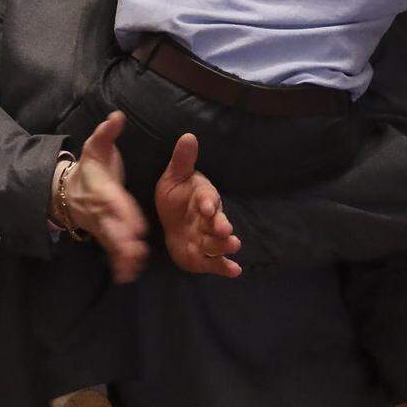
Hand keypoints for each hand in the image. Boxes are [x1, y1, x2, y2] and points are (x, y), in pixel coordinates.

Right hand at [64, 112, 148, 282]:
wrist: (66, 191)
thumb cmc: (89, 168)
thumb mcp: (95, 146)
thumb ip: (107, 132)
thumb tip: (118, 116)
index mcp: (104, 190)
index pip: (114, 202)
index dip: (124, 212)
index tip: (136, 223)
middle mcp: (103, 211)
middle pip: (112, 227)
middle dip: (123, 239)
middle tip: (136, 250)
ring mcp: (103, 226)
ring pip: (112, 243)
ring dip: (122, 256)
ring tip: (133, 268)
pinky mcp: (105, 236)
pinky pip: (111, 251)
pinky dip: (118, 263)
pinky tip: (128, 275)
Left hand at [154, 133, 241, 277]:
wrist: (171, 221)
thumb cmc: (174, 197)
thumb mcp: (174, 177)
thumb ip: (182, 160)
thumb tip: (188, 135)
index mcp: (203, 198)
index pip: (207, 199)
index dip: (207, 203)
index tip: (206, 206)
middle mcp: (209, 220)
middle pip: (217, 223)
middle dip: (221, 226)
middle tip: (225, 230)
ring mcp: (208, 238)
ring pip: (218, 243)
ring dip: (225, 245)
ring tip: (233, 245)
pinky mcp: (204, 257)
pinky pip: (216, 262)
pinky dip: (225, 267)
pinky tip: (235, 271)